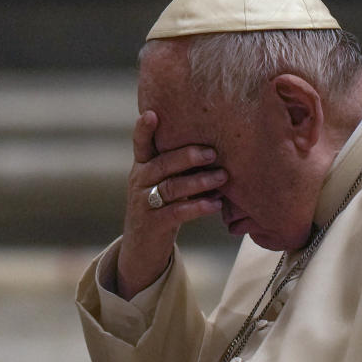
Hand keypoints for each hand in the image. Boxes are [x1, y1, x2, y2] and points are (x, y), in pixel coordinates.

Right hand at [116, 110, 227, 298]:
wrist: (143, 247)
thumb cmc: (162, 206)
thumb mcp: (164, 183)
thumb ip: (179, 166)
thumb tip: (215, 145)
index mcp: (142, 166)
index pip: (141, 144)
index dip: (144, 129)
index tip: (152, 114)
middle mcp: (139, 181)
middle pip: (162, 164)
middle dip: (188, 156)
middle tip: (213, 153)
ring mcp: (144, 203)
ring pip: (172, 187)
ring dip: (199, 182)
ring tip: (222, 178)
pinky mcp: (153, 224)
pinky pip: (177, 212)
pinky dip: (198, 207)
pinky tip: (216, 204)